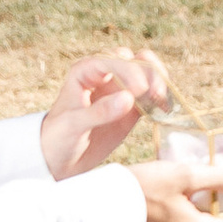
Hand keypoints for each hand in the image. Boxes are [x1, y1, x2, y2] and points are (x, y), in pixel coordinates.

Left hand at [41, 46, 167, 178]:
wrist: (58, 161)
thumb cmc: (57, 138)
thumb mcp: (73, 125)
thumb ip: (100, 111)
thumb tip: (130, 98)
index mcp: (85, 72)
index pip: (112, 60)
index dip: (128, 70)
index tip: (138, 91)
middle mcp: (105, 76)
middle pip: (134, 60)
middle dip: (149, 72)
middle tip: (155, 93)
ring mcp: (120, 92)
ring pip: (147, 75)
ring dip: (159, 83)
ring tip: (163, 102)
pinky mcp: (131, 109)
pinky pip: (151, 97)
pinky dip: (161, 100)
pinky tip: (165, 111)